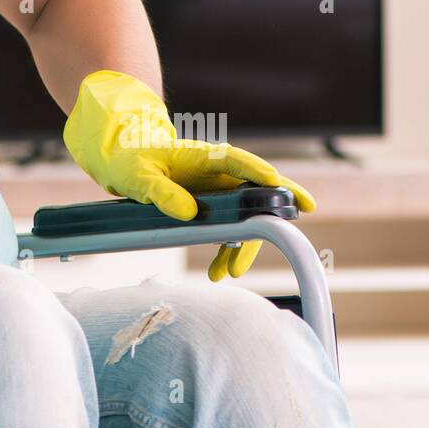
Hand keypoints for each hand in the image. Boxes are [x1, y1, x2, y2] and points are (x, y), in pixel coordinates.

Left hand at [61, 69, 315, 280]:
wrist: (124, 162)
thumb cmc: (132, 159)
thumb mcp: (139, 175)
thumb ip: (161, 191)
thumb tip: (189, 212)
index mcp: (201, 156)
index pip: (234, 159)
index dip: (256, 170)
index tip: (274, 181)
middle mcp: (216, 173)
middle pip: (255, 187)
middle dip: (277, 202)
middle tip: (303, 210)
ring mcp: (217, 191)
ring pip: (245, 216)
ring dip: (245, 243)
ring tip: (231, 272)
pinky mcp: (211, 208)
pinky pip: (229, 230)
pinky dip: (228, 250)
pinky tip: (219, 271)